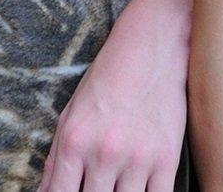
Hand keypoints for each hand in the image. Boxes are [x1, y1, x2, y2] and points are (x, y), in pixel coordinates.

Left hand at [39, 0, 190, 191]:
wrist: (152, 45)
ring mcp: (137, 159)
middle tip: (97, 186)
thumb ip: (56, 158)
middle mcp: (103, 152)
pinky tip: (140, 191)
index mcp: (74, 140)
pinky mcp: (166, 159)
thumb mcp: (72, 111)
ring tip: (117, 187)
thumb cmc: (109, 77)